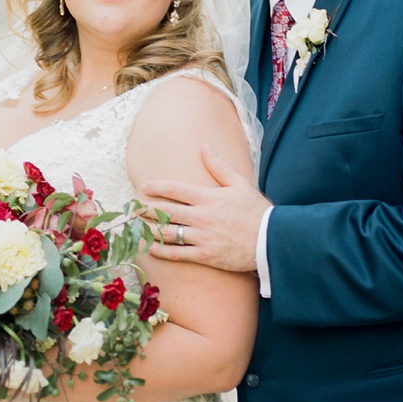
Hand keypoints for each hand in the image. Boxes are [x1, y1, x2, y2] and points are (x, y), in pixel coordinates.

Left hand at [143, 144, 269, 272]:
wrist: (270, 240)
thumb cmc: (256, 211)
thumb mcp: (239, 183)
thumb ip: (219, 165)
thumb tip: (205, 146)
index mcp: (208, 197)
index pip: (176, 189)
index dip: (157, 187)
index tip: (144, 186)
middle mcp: (201, 216)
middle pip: (166, 211)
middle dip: (146, 209)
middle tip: (132, 209)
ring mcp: (202, 237)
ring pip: (168, 233)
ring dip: (149, 229)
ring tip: (136, 227)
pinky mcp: (205, 255)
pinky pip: (177, 253)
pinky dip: (161, 251)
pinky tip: (150, 248)